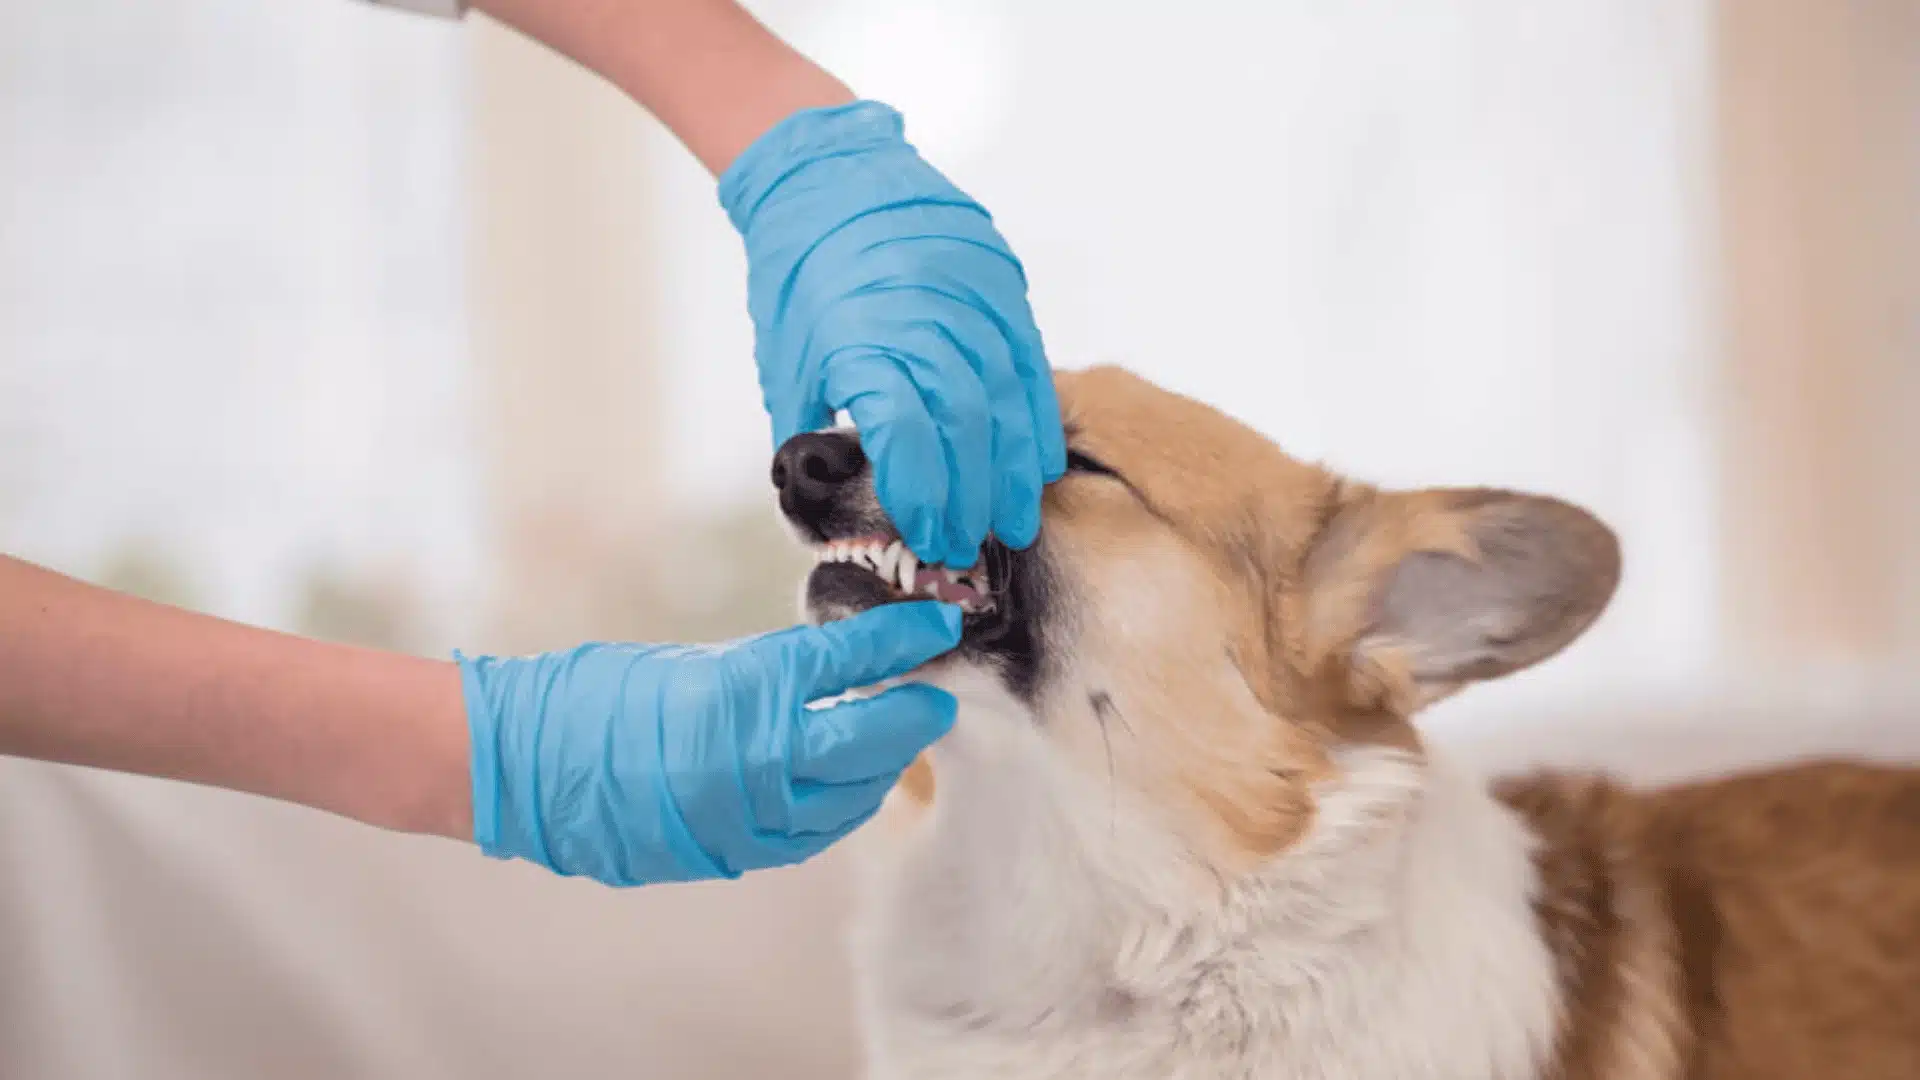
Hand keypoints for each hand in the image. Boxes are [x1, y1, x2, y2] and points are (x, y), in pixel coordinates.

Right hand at [456, 602, 961, 886]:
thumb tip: (836, 663)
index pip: (850, 662)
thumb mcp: (697, 661)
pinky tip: (849, 780)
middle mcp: (757, 764)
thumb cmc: (597, 699)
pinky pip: (815, 832)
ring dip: (884, 762)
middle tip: (935, 687)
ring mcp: (749, 820)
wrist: (524, 769)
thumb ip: (771, 668)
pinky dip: (843, 802)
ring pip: (853, 797)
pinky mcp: (736, 854)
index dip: (904, 640)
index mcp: (744, 696)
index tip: (940, 623)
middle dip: (914, 712)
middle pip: (873, 740)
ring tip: (897, 730)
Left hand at [720, 101, 1067, 569]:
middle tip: (974, 548)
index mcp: (860, 339)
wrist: (831, 176)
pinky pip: (1030, 362)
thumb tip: (829, 504)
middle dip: (972, 498)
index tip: (927, 538)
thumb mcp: (787, 360)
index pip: (904, 434)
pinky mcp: (1000, 282)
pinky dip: (1035, 419)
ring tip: (1015, 522)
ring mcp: (969, 296)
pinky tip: (1037, 463)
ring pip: (1006, 398)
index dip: (921, 495)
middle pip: (963, 425)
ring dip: (1013, 471)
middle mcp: (922, 318)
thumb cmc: (800, 276)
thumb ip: (811, 432)